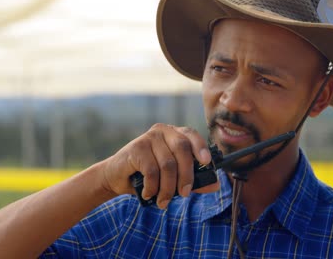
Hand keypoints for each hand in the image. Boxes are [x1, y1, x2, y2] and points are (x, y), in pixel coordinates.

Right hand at [100, 123, 219, 208]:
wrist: (117, 178)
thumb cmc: (148, 176)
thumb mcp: (174, 179)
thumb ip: (194, 181)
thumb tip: (215, 185)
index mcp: (175, 134)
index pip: (191, 134)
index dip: (200, 147)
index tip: (206, 162)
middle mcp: (163, 131)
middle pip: (182, 149)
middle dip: (186, 175)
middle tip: (184, 194)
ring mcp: (149, 137)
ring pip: (168, 164)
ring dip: (167, 188)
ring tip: (163, 201)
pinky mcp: (136, 148)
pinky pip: (152, 170)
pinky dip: (152, 187)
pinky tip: (148, 193)